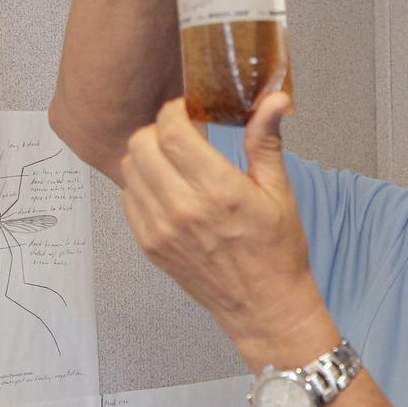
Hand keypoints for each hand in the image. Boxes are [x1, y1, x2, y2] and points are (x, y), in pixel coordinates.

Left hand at [120, 94, 333, 369]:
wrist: (265, 307)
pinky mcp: (149, 246)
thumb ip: (265, 141)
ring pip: (129, 169)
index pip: (172, 132)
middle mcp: (183, 210)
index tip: (189, 110)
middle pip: (141, 144)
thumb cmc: (278, 252)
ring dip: (148, 155)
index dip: (176, 111)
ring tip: (175, 161)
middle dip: (159, 130)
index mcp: (219, 191)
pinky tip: (169, 188)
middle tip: (182, 134)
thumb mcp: (279, 192)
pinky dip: (142, 184)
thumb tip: (275, 99)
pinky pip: (128, 199)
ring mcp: (160, 230)